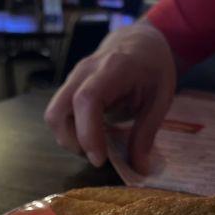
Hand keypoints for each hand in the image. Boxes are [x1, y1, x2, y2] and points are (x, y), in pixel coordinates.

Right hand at [44, 20, 175, 173]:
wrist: (139, 43)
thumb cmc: (153, 69)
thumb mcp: (160, 100)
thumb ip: (146, 134)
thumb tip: (138, 170)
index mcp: (113, 69)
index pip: (87, 99)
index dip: (88, 133)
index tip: (100, 160)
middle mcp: (85, 71)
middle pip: (58, 111)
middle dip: (72, 142)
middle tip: (97, 157)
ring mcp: (73, 78)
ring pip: (54, 114)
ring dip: (68, 139)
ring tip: (94, 147)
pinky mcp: (69, 87)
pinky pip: (59, 114)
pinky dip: (70, 132)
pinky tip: (90, 137)